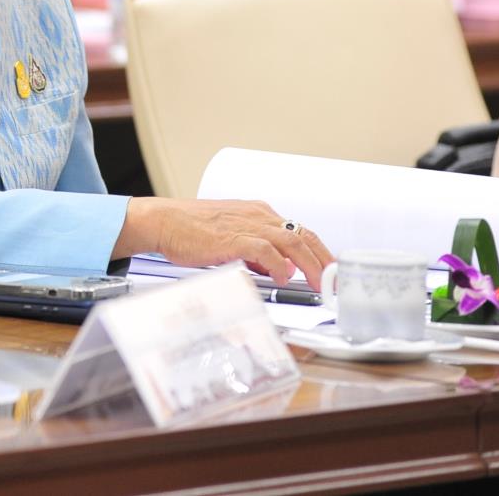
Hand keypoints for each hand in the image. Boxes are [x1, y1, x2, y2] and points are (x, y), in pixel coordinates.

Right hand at [119, 198, 333, 286]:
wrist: (163, 221)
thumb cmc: (190, 230)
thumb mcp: (231, 239)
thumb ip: (254, 253)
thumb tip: (274, 270)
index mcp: (259, 213)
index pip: (300, 232)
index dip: (319, 253)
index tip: (329, 272)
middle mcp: (258, 216)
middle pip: (304, 235)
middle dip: (324, 261)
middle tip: (335, 283)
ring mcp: (247, 225)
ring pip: (292, 241)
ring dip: (311, 264)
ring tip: (320, 284)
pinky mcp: (233, 238)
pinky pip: (266, 250)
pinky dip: (279, 264)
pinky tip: (283, 278)